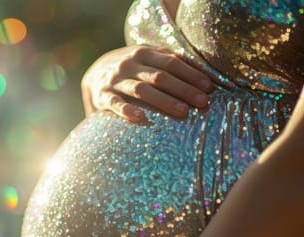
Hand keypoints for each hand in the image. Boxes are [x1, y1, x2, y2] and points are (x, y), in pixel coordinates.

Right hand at [82, 45, 212, 121]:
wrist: (94, 74)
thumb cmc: (133, 70)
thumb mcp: (148, 59)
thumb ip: (170, 62)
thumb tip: (206, 77)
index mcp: (144, 52)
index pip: (172, 62)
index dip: (191, 74)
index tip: (209, 88)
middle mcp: (129, 64)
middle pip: (160, 76)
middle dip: (184, 89)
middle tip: (203, 102)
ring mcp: (116, 80)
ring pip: (142, 90)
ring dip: (164, 101)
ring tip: (183, 111)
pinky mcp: (103, 96)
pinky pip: (116, 104)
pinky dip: (127, 110)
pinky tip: (140, 118)